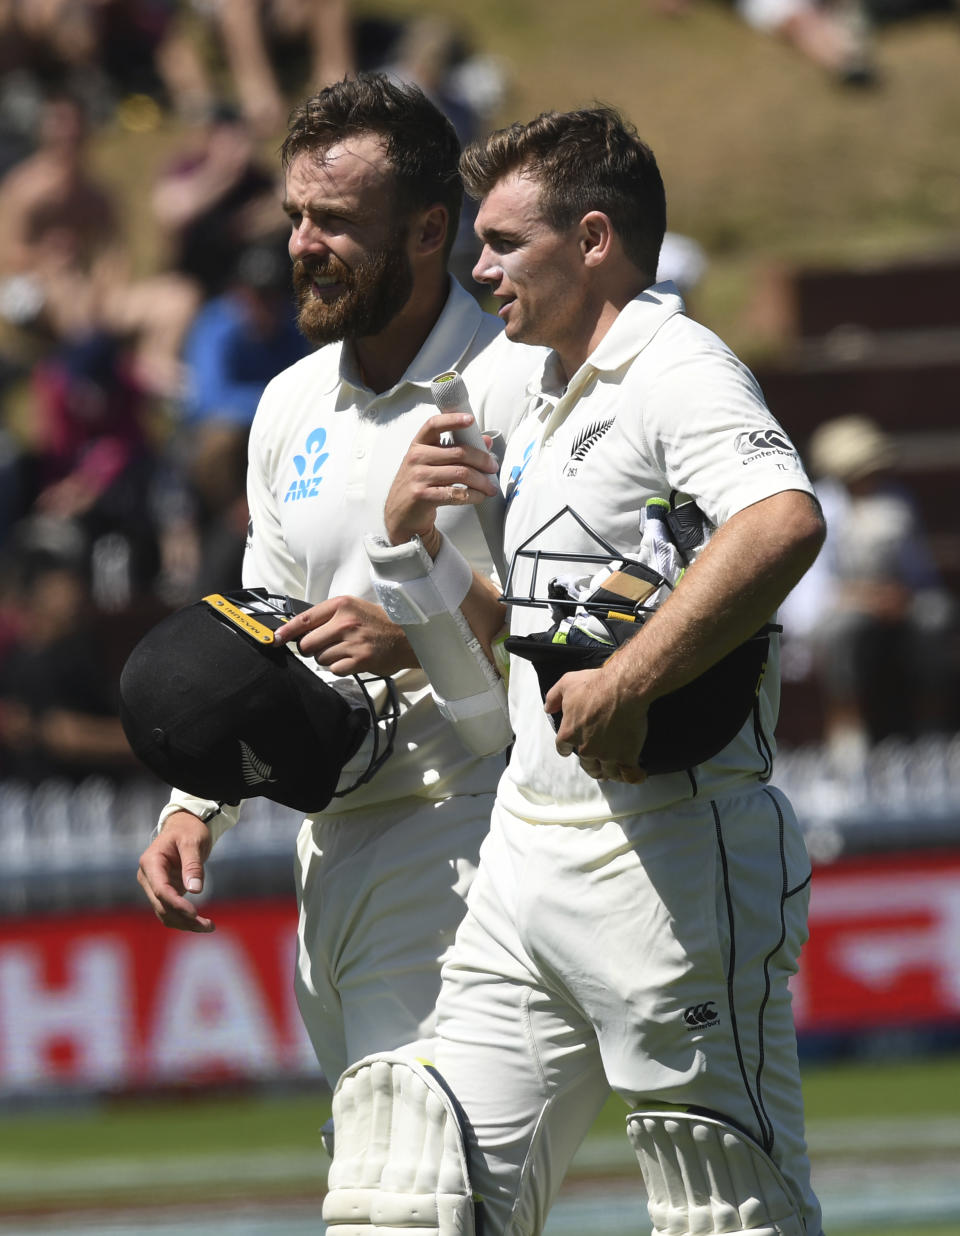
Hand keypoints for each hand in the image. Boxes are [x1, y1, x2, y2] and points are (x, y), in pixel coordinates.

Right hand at [137, 811, 214, 932]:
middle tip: (208, 926)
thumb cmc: (189, 830)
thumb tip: (195, 890)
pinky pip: (171, 910)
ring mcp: (154, 886)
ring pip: (165, 912)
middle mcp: (148, 877)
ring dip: (185, 923)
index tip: (194, 913)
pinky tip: (202, 923)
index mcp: (151, 862)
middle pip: (162, 905)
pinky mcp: (164, 891)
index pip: (160, 890)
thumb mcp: (193, 842)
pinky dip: (184, 919)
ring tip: (209, 927)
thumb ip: (192, 865)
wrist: (185, 825)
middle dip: (184, 918)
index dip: (176, 904)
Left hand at [274, 595, 416, 674]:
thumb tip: (298, 630)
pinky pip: (333, 669)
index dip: (286, 631)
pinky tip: (352, 660)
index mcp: (341, 605)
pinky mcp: (359, 660)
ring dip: (328, 658)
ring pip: (320, 658)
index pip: (304, 619)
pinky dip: (339, 668)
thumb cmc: (379, 623)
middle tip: (327, 645)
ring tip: (346, 651)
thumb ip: (327, 617)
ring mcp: (352, 642)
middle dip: (312, 648)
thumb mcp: (353, 609)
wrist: (407, 636)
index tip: (275, 638)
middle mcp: (344, 622)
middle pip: (307, 644)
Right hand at [384, 412, 498, 549]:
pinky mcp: (423, 495)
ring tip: (490, 487)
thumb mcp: (431, 464)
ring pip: (461, 473)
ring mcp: (418, 476)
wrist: (399, 514)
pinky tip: (479, 497)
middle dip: (482, 460)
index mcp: (418, 445)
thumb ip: (456, 450)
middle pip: (458, 452)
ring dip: (481, 481)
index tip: (470, 420)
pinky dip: (473, 496)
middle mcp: (416, 457)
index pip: (434, 425)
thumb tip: (486, 441)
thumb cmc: (418, 485)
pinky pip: (456, 494)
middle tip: (493, 467)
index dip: (453, 420)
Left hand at [544, 665, 649, 783]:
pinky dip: (633, 776)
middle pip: (587, 765)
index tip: (570, 749)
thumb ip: (554, 697)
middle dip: (592, 766)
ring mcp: (606, 755)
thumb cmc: (595, 684)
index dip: (567, 748)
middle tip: (597, 765)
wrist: (623, 690)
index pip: (562, 748)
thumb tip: (548, 709)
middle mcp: (585, 749)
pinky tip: (638, 774)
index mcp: (569, 733)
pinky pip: (629, 774)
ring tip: (615, 772)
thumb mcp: (567, 683)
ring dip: (610, 772)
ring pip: (607, 772)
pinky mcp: (626, 756)